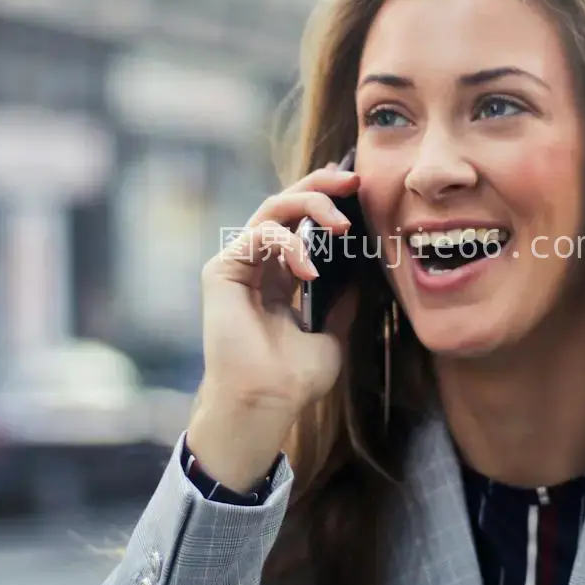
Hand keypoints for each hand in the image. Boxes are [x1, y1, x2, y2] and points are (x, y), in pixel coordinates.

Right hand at [191, 162, 362, 488]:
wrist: (268, 403)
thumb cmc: (293, 379)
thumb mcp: (331, 334)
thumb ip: (342, 303)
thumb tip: (362, 277)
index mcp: (280, 277)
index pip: (301, 223)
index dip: (325, 199)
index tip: (357, 188)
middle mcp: (258, 265)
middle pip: (285, 204)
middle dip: (320, 186)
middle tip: (352, 181)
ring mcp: (239, 265)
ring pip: (271, 209)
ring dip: (309, 205)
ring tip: (341, 224)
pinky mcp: (222, 271)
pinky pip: (257, 235)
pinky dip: (288, 244)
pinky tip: (310, 270)